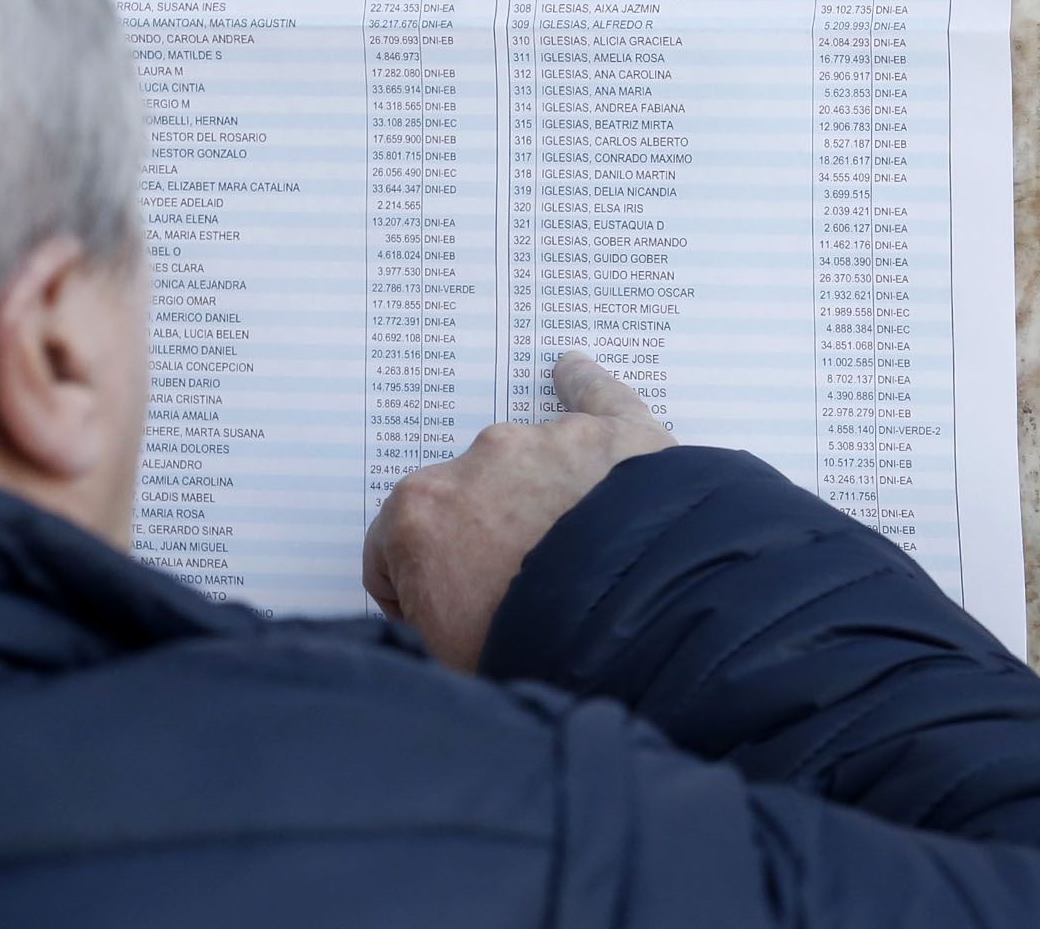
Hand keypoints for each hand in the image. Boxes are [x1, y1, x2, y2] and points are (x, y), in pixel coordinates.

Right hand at [362, 351, 675, 670]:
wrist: (643, 642)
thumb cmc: (537, 656)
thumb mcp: (448, 667)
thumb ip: (425, 630)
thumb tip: (430, 630)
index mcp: (418, 518)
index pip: (396, 552)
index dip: (423, 595)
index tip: (456, 619)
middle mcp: (475, 464)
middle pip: (467, 504)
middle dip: (486, 544)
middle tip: (527, 601)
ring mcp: (549, 441)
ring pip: (530, 465)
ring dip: (539, 500)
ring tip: (579, 557)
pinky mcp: (618, 433)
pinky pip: (596, 395)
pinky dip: (584, 385)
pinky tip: (572, 373)